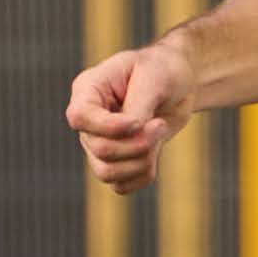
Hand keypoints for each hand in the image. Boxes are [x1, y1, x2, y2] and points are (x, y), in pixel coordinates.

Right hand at [67, 39, 192, 191]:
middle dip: (137, 144)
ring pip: (107, 173)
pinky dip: (143, 175)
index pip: (79, 117)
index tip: (139, 122)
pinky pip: (121, 186)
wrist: (179, 84)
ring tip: (159, 134)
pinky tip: (156, 153)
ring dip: (141, 161)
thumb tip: (134, 133)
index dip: (108, 127)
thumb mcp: (155, 78)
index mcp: (88, 89)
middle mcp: (88, 120)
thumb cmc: (163, 70)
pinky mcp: (116, 161)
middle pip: (100, 149)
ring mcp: (98, 142)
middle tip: (160, 124)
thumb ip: (139, 107)